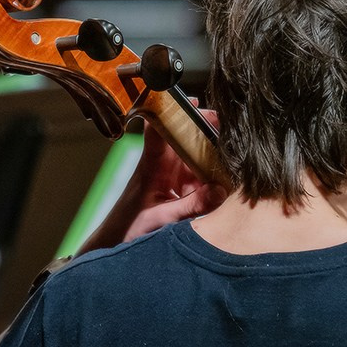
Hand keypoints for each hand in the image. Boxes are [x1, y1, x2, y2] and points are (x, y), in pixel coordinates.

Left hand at [78, 110, 226, 254]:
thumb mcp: (163, 219)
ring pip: (192, 157)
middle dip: (201, 130)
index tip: (193, 102)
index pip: (159, 131)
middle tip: (224, 123)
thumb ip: (191, 206)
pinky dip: (210, 174)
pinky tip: (226, 175)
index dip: (174, 113)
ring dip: (209, 152)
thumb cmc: (129, 229)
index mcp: (151, 167)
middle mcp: (160, 167)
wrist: (114, 244)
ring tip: (232, 146)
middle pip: (182, 140)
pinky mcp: (174, 189)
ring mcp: (168, 178)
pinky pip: (195, 176)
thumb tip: (220, 191)